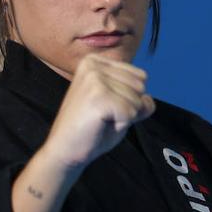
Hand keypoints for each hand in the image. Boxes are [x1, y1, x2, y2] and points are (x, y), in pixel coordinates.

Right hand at [41, 53, 154, 171]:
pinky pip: (131, 113)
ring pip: (137, 100)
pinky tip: (99, 125)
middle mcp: (93, 65)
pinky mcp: (98, 96)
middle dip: (128, 107)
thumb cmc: (90, 129)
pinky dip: (121, 125)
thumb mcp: (118, 106)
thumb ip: (137, 99)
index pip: (140, 77)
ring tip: (100, 121)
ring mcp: (95, 79)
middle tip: (102, 116)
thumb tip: (148, 100)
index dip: (129, 99)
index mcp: (95, 62)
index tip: (105, 107)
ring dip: (124, 117)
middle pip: (140, 87)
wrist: (64, 150)